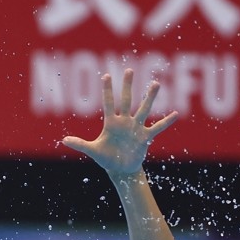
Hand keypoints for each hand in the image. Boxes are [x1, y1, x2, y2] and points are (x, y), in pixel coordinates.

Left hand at [61, 68, 177, 175]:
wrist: (120, 169)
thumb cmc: (106, 158)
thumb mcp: (93, 151)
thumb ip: (80, 144)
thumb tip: (63, 140)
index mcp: (111, 123)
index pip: (108, 103)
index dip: (107, 91)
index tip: (105, 75)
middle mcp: (124, 122)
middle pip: (126, 100)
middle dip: (127, 86)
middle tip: (129, 70)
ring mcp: (135, 128)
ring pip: (143, 109)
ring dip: (149, 97)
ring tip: (155, 83)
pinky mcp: (145, 137)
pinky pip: (157, 128)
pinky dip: (166, 122)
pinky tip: (175, 114)